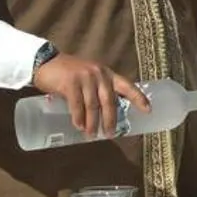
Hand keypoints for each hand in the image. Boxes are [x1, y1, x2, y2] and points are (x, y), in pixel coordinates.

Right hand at [32, 53, 148, 138]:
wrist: (48, 63)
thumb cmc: (71, 74)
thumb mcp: (90, 78)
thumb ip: (98, 91)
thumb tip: (105, 114)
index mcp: (107, 74)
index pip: (127, 86)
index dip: (138, 98)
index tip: (148, 110)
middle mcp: (99, 74)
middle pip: (109, 100)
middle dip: (111, 119)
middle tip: (110, 134)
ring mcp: (85, 77)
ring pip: (93, 105)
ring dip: (93, 122)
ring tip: (92, 134)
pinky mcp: (71, 83)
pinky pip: (77, 104)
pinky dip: (78, 117)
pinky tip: (79, 126)